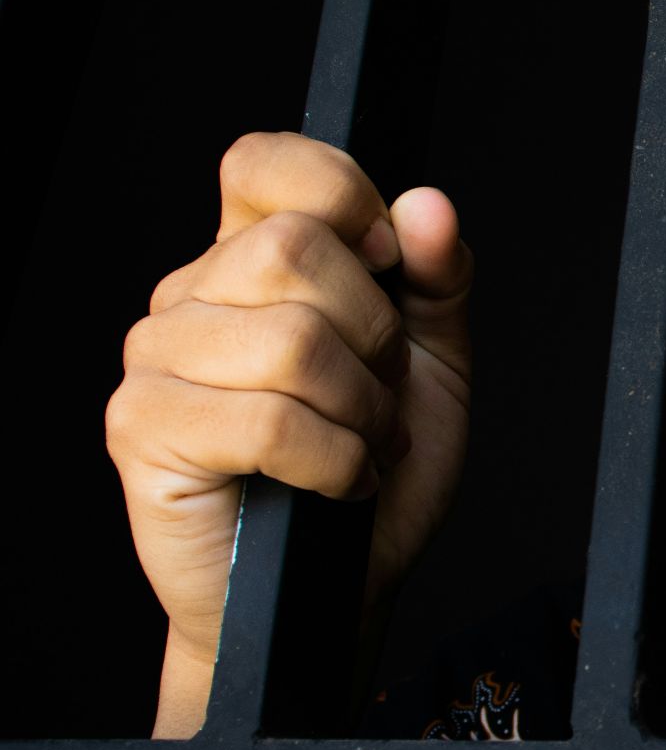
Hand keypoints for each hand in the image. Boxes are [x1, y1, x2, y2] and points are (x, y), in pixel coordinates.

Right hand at [105, 132, 473, 736]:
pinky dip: (334, 458)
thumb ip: (438, 278)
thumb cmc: (377, 470)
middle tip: (378, 393)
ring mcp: (156, 358)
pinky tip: (337, 481)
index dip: (344, 198)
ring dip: (361, 407)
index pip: (267, 162)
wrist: (340, 587)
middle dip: (374, 333)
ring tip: (361, 443)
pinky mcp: (143, 429)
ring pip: (290, 338)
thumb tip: (427, 205)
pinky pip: (268, 419)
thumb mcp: (434, 362)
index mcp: (252, 255)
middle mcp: (192, 294)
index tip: (389, 267)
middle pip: (294, 248)